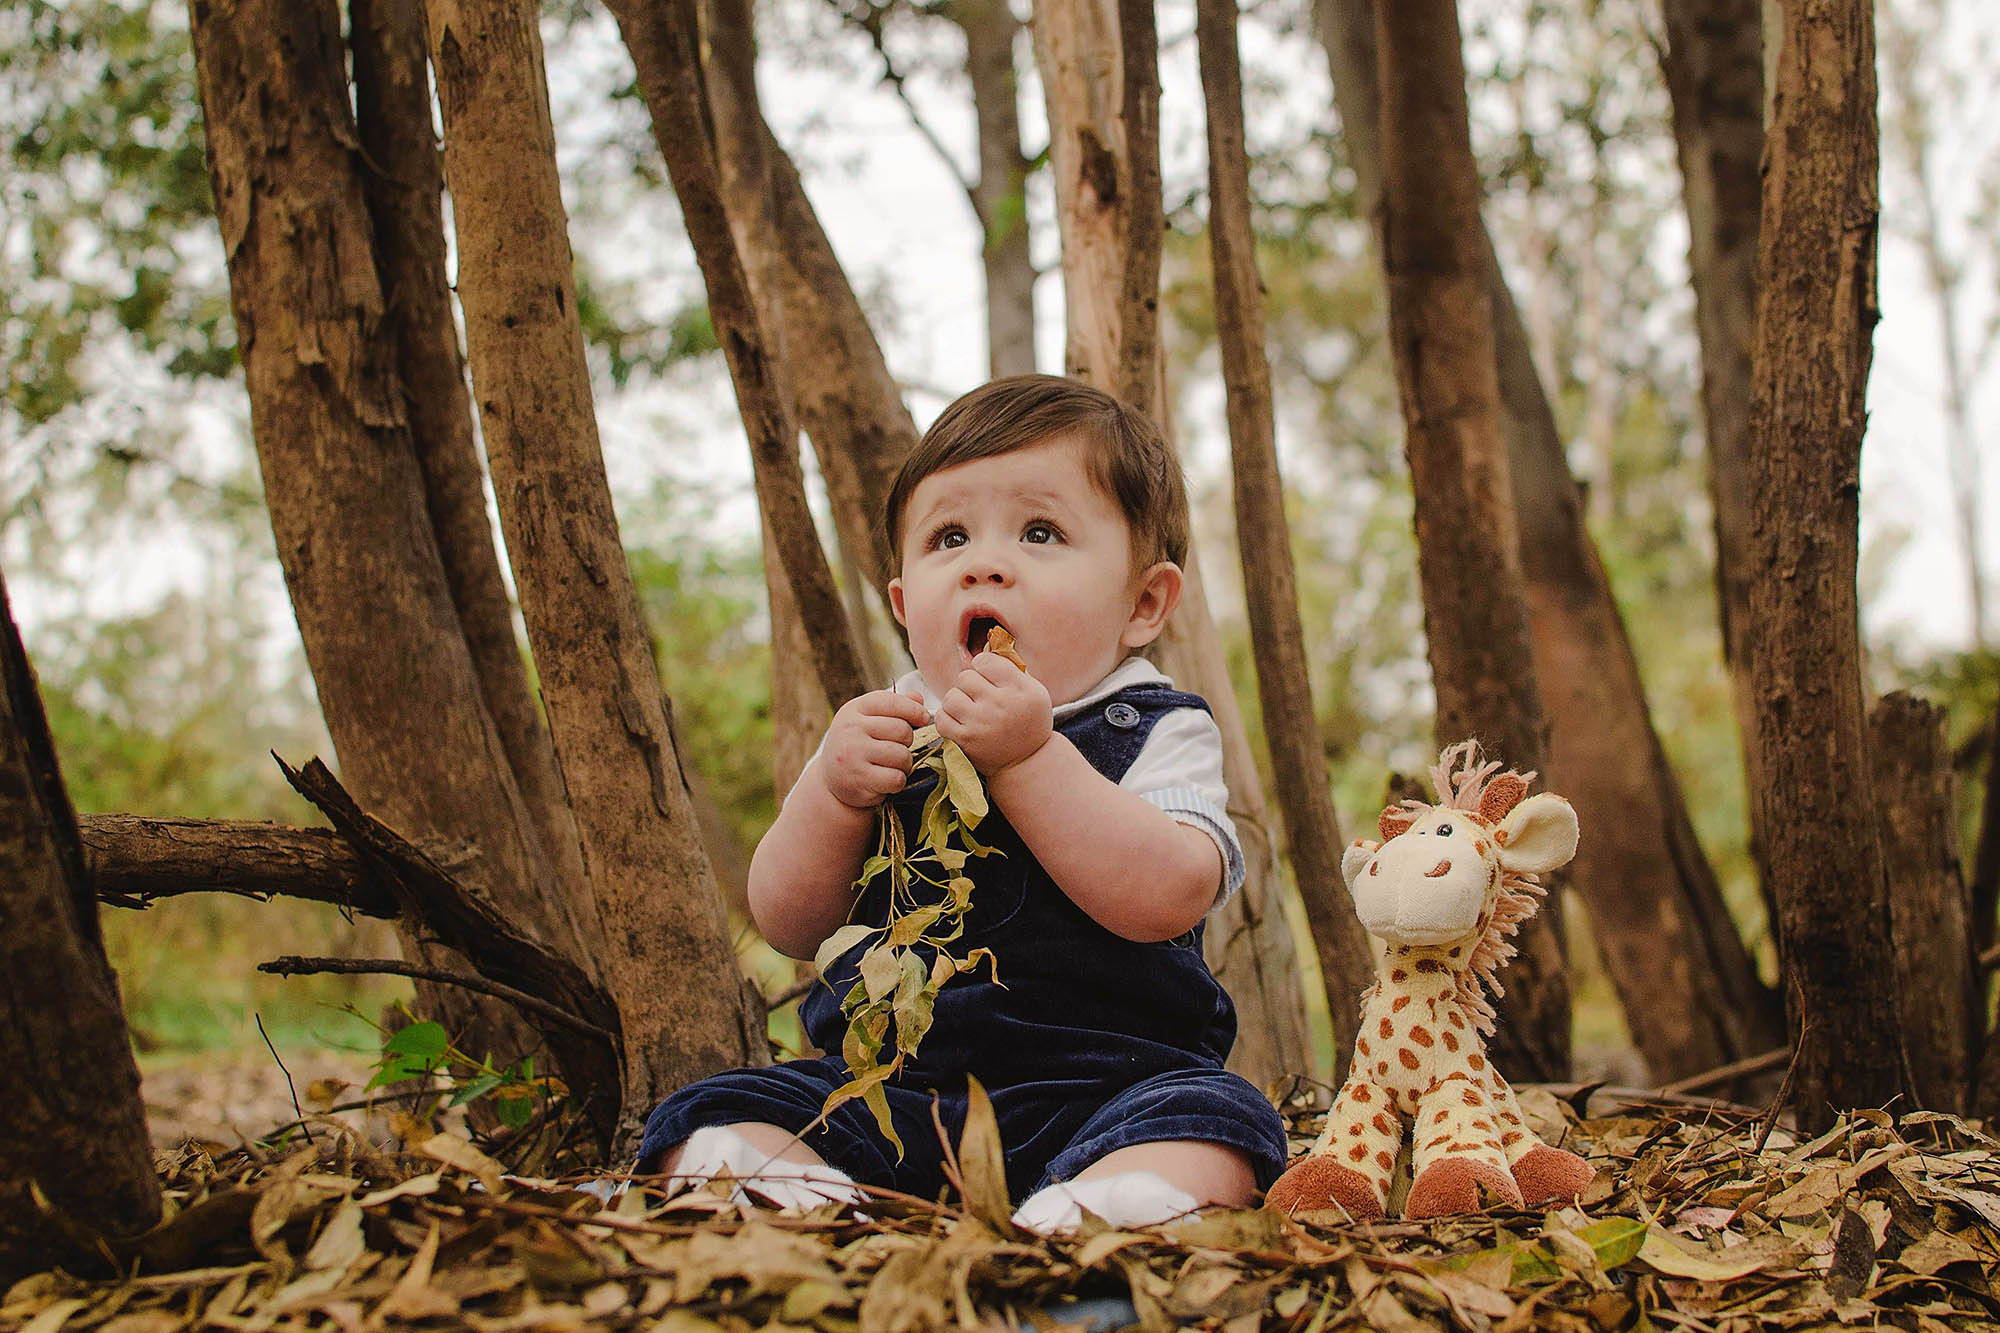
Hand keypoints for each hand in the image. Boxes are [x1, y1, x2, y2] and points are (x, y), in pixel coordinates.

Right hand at [818, 689, 928, 809]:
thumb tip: (919, 698)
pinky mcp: (859, 779)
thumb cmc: (857, 745)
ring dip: (905, 764)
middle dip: (909, 742)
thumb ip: (894, 707)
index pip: (891, 702)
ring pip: (901, 756)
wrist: (829, 780)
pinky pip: (896, 778)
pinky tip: (886, 780)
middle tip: (899, 749)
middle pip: (902, 730)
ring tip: (893, 765)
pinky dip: (898, 782)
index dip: (914, 710)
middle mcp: (850, 729)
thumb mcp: (867, 720)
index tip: (924, 719)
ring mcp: (852, 754)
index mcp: (854, 709)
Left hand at [936, 653, 1052, 774]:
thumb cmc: (1029, 721)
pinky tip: (960, 722)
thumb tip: (984, 647)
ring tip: (969, 710)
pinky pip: (942, 718)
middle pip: (965, 677)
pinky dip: (948, 719)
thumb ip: (1012, 669)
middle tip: (979, 698)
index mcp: (1021, 689)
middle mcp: (1002, 705)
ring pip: (951, 696)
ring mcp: (982, 724)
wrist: (1027, 762)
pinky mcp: (966, 741)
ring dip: (957, 701)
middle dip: (970, 685)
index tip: (989, 679)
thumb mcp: (1034, 691)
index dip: (983, 668)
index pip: (985, 662)